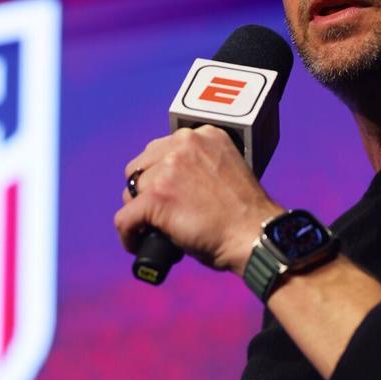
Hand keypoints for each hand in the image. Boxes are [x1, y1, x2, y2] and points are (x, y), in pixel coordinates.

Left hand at [114, 125, 283, 273]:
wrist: (255, 235)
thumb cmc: (245, 213)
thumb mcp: (226, 168)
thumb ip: (199, 165)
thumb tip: (171, 183)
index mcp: (203, 134)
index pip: (160, 150)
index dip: (157, 175)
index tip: (163, 193)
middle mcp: (184, 144)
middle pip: (139, 167)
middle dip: (144, 191)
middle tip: (156, 213)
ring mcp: (168, 170)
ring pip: (130, 193)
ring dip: (138, 213)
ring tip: (152, 230)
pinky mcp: (156, 197)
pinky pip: (125, 218)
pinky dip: (128, 235)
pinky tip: (137, 244)